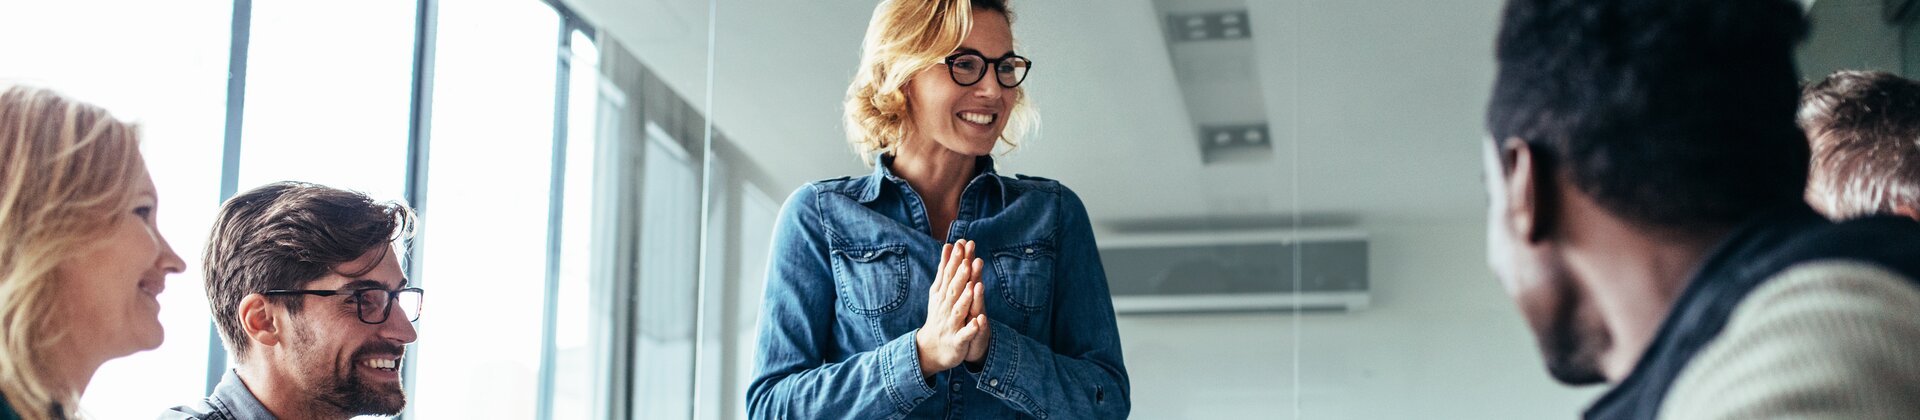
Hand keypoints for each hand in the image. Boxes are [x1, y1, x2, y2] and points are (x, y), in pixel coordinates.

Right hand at [916, 240, 986, 376]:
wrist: (931, 349)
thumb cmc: (940, 315)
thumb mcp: (940, 290)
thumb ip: (946, 268)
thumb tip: (949, 244)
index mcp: (943, 295)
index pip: (949, 274)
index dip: (955, 260)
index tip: (960, 244)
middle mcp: (945, 307)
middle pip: (954, 290)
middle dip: (960, 275)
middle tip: (967, 260)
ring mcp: (951, 324)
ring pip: (959, 310)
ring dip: (965, 299)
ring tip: (973, 286)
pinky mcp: (957, 341)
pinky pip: (964, 335)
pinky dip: (970, 329)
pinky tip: (977, 322)